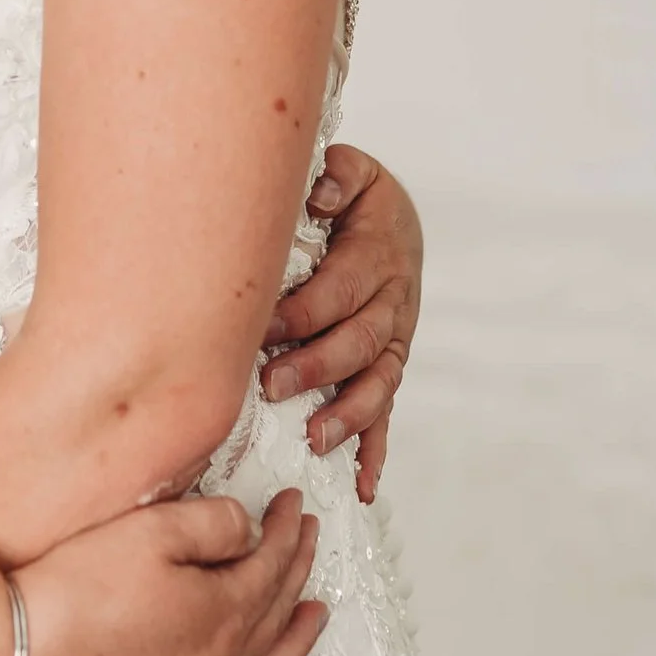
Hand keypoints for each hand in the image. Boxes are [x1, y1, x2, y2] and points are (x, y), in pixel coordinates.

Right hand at [17, 487, 323, 655]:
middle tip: (308, 538)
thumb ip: (212, 523)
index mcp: (230, 610)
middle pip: (279, 609)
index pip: (274, 560)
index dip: (289, 527)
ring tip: (317, 613)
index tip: (294, 502)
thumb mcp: (147, 533)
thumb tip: (249, 530)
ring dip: (298, 636)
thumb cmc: (76, 596)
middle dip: (299, 567)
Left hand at [259, 142, 421, 498]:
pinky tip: (360, 483)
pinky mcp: (388, 365)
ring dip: (347, 414)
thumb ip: (335, 177)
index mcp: (377, 257)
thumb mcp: (351, 171)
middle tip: (270, 386)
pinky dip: (374, 449)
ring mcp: (393, 340)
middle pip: (357, 342)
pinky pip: (385, 411)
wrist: (394, 219)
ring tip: (314, 438)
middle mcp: (392, 303)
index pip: (338, 291)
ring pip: (377, 383)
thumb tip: (319, 194)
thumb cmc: (356, 198)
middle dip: (315, 367)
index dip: (301, 313)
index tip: (261, 329)